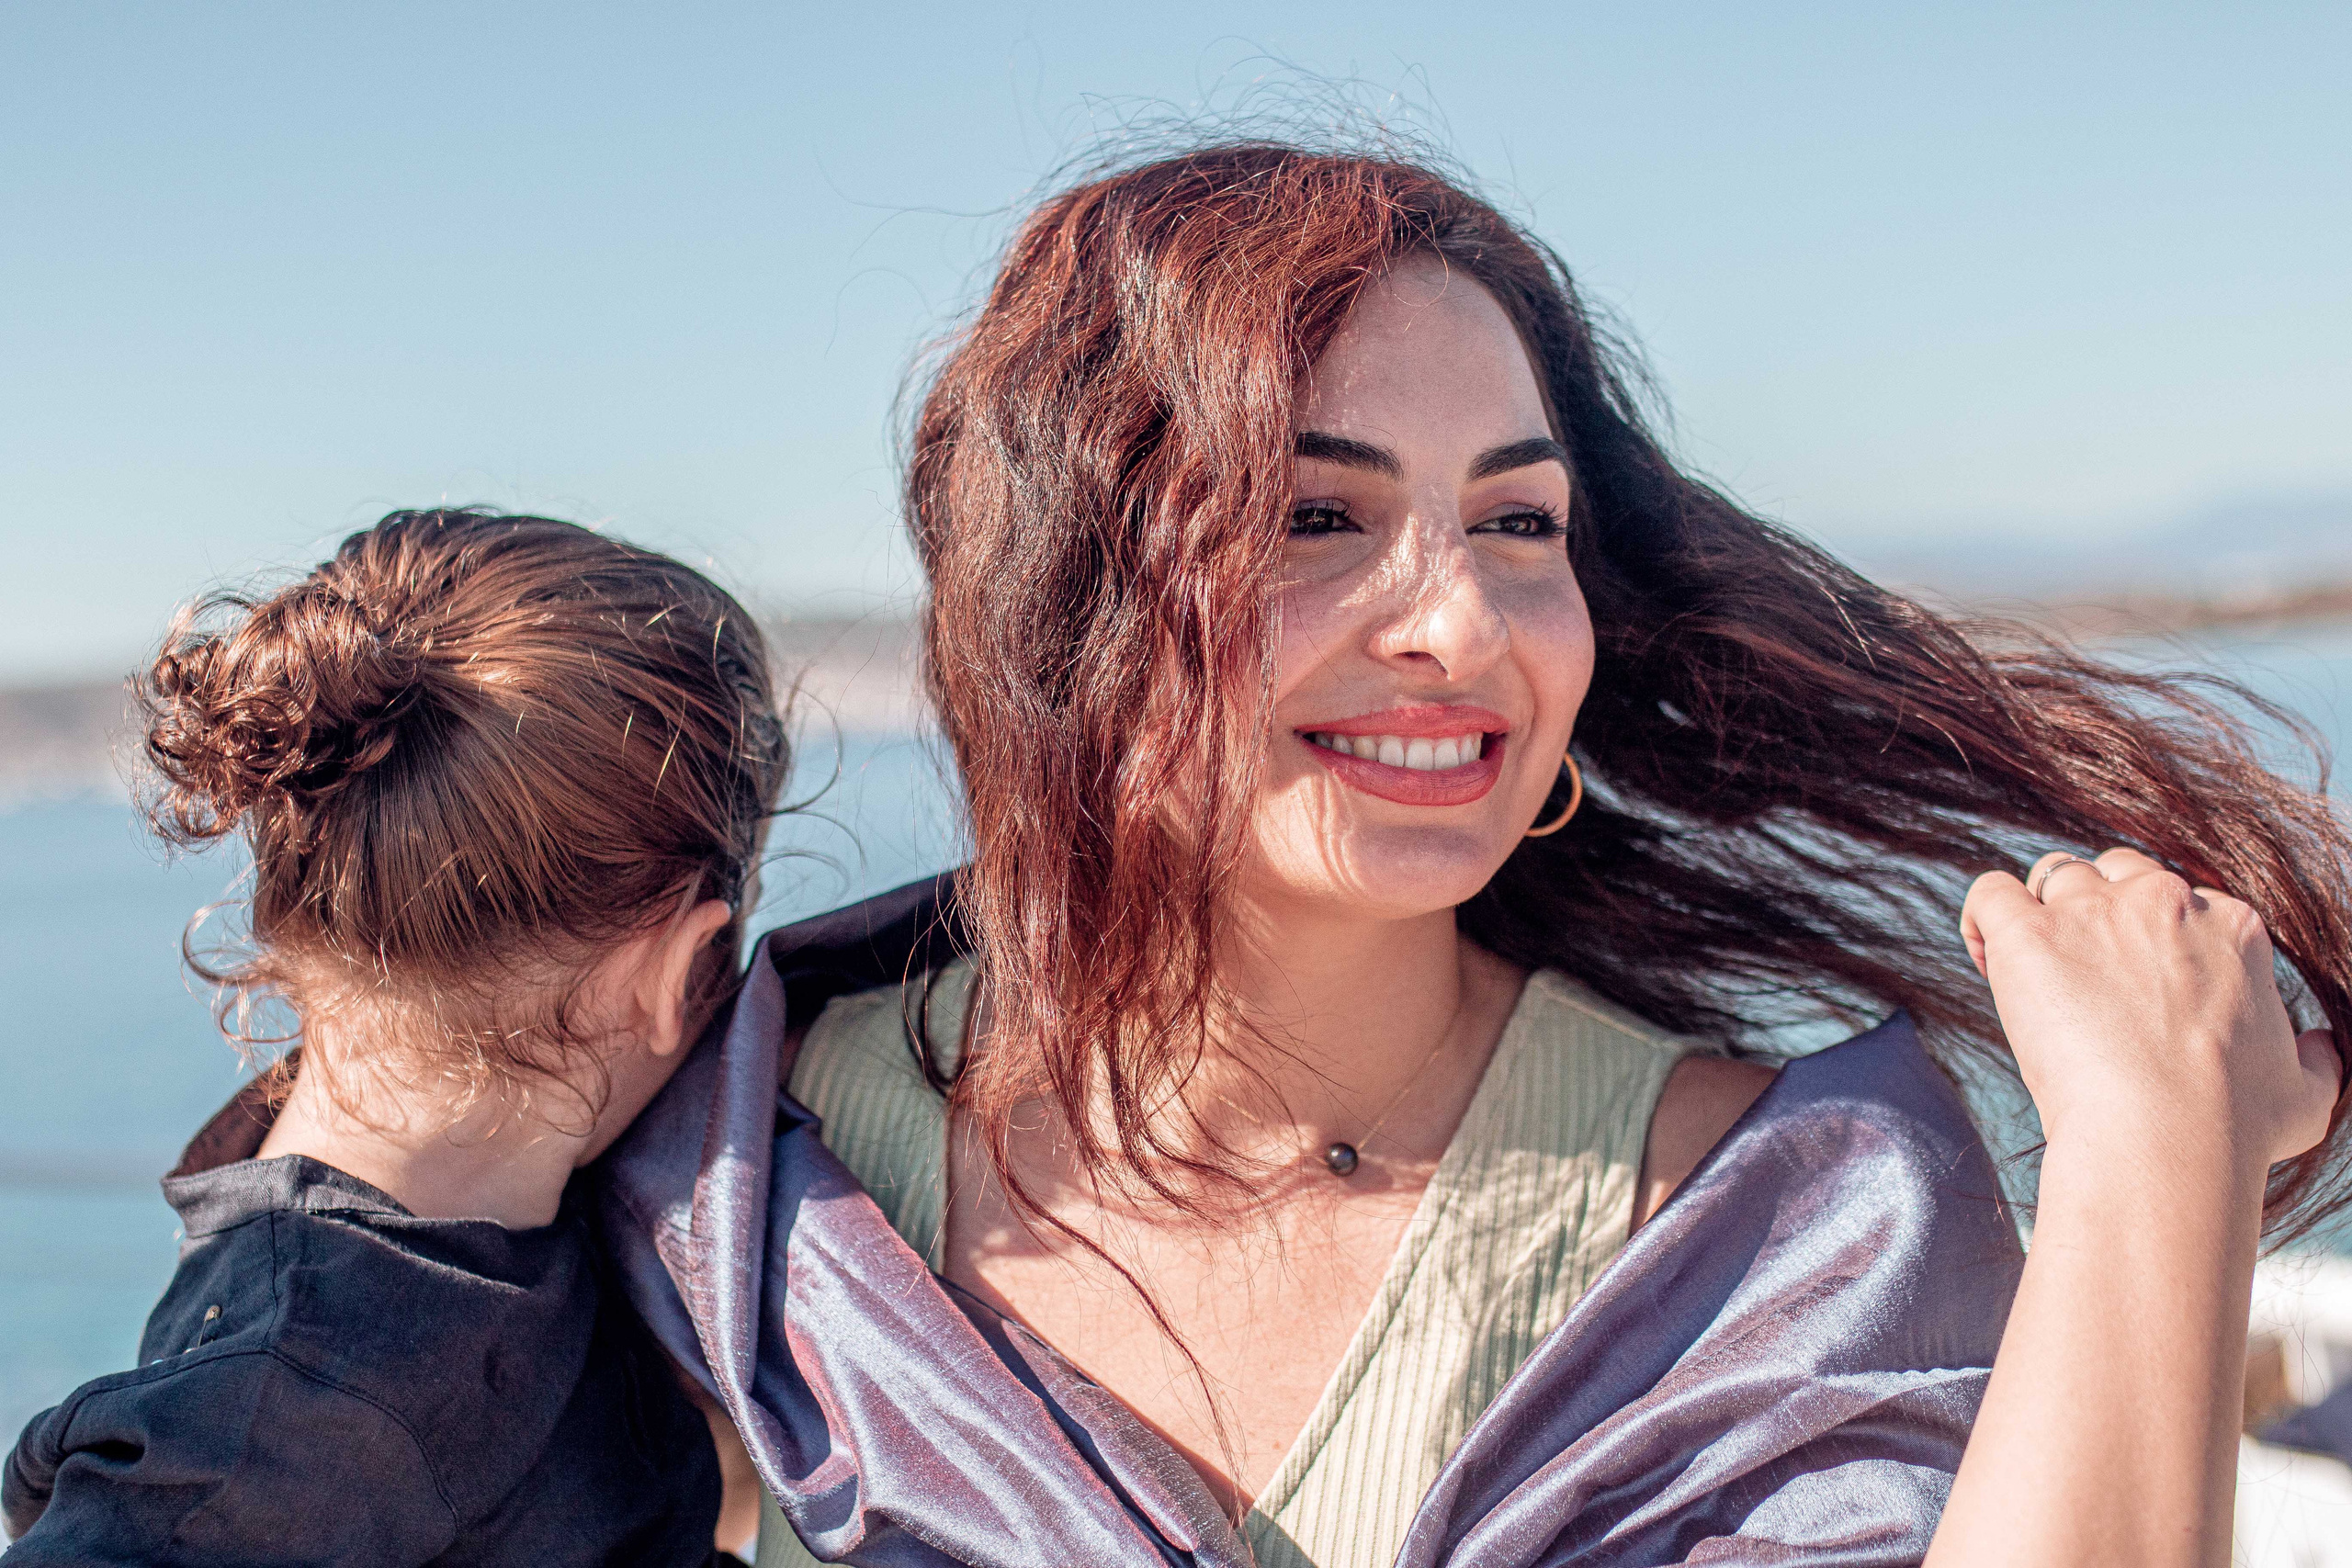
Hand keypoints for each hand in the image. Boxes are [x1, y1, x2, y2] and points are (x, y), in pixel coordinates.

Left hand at [1961, 848, 2338, 1171]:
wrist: (2165, 1137)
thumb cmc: (2235, 1126)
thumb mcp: (2304, 1093)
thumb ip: (2316, 1059)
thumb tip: (2319, 1045)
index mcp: (2233, 925)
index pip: (2183, 898)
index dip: (2153, 938)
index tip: (2138, 988)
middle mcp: (2166, 901)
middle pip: (2118, 872)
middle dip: (2098, 911)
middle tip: (2083, 976)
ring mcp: (2094, 911)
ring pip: (2054, 875)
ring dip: (2041, 914)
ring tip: (2032, 975)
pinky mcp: (2030, 934)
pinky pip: (1990, 893)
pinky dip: (1982, 918)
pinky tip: (1987, 958)